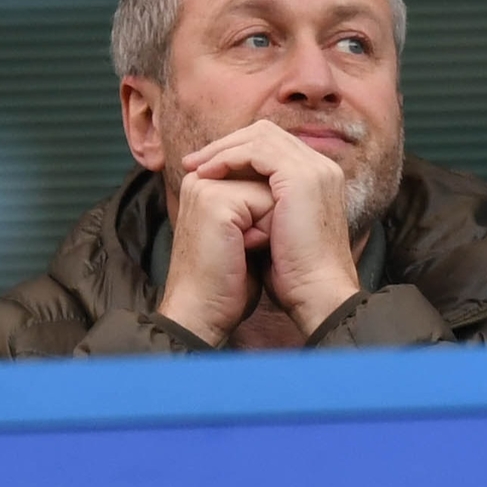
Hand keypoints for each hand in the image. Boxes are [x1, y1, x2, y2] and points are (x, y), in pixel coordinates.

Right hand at [156, 171, 273, 346]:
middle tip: (239, 248)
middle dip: (268, 217)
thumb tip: (285, 187)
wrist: (201, 312)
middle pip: (267, 180)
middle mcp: (202, 178)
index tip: (239, 243)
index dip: (267, 214)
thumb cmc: (224, 279)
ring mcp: (206, 187)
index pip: (260, 175)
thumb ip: (255, 203)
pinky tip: (241, 251)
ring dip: (269, 225)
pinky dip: (265, 233)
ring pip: (270, 190)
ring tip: (240, 249)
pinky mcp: (216, 201)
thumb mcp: (243, 231)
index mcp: (205, 182)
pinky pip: (268, 203)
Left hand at [183, 120, 361, 335]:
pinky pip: (257, 151)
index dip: (238, 152)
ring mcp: (314, 169)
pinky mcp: (301, 176)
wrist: (317, 293)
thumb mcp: (277, 232)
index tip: (206, 168)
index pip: (273, 147)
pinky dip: (229, 158)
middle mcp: (321, 167)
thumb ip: (264, 208)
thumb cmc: (296, 275)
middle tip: (194, 162)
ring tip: (195, 167)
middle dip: (227, 144)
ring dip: (223, 149)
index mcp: (319, 178)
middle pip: (266, 134)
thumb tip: (235, 199)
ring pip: (259, 137)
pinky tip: (208, 173)